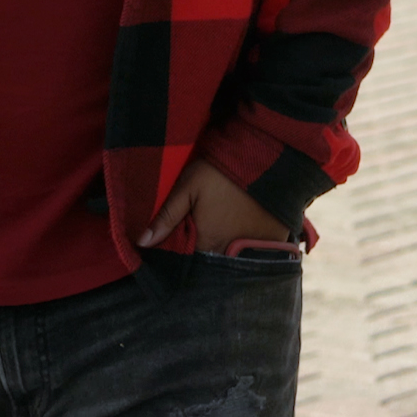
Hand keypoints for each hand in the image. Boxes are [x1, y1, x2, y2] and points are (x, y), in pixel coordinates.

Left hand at [138, 158, 289, 252]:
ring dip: (227, 250)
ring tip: (224, 233)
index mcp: (206, 241)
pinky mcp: (275, 238)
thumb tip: (141, 243)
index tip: (181, 240)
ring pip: (234, 257)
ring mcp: (255, 246)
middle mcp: (230, 250)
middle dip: (205, 252)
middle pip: (212, 259)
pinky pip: (259, 251)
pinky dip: (250, 246)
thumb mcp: (188, 187)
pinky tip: (245, 232)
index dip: (183, 251)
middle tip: (204, 234)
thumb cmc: (220, 172)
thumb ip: (166, 216)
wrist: (263, 157)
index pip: (189, 259)